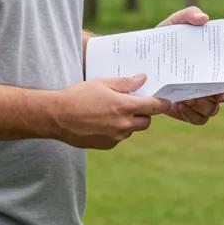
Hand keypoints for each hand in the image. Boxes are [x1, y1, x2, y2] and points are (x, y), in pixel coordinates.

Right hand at [50, 75, 170, 149]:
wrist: (56, 117)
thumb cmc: (79, 96)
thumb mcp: (103, 83)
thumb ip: (126, 83)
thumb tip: (143, 79)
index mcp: (125, 107)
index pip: (153, 107)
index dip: (162, 103)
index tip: (166, 101)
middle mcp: (123, 125)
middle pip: (146, 122)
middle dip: (143, 113)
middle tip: (133, 104)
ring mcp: (115, 138)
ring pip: (132, 130)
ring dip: (129, 123)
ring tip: (112, 112)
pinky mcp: (106, 145)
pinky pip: (119, 138)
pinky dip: (117, 131)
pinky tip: (102, 122)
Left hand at [155, 5, 223, 123]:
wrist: (141, 60)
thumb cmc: (164, 40)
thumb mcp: (173, 24)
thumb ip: (188, 15)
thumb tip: (203, 18)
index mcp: (214, 65)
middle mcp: (211, 85)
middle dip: (218, 97)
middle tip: (203, 91)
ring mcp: (199, 100)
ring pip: (212, 111)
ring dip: (202, 106)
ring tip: (187, 97)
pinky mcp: (185, 111)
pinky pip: (197, 119)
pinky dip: (192, 115)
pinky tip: (180, 106)